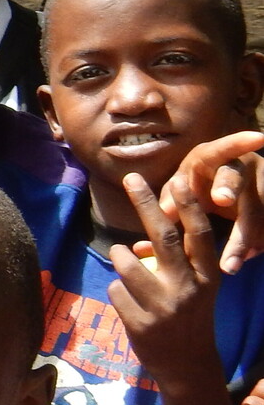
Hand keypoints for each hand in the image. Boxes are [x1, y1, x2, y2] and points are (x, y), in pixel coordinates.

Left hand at [109, 173, 224, 391]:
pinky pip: (115, 291)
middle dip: (146, 204)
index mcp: (207, 276)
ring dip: (120, 257)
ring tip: (126, 263)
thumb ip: (177, 264)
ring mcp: (164, 307)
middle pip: (163, 237)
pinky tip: (129, 303)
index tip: (179, 180)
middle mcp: (189, 288)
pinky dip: (117, 291)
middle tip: (131, 179)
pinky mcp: (141, 323)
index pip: (199, 235)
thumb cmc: (188, 316)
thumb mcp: (196, 288)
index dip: (188, 207)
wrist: (187, 364)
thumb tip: (140, 243)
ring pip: (127, 264)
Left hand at [157, 132, 263, 273]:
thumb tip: (151, 225)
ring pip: (257, 209)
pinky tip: (245, 259)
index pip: (225, 147)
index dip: (240, 142)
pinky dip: (256, 243)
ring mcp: (260, 183)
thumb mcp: (181, 187)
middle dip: (230, 189)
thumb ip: (169, 202)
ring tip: (229, 265)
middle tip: (220, 200)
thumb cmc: (195, 183)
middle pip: (239, 179)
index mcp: (214, 156)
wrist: (222, 188)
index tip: (258, 139)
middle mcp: (241, 165)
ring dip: (246, 237)